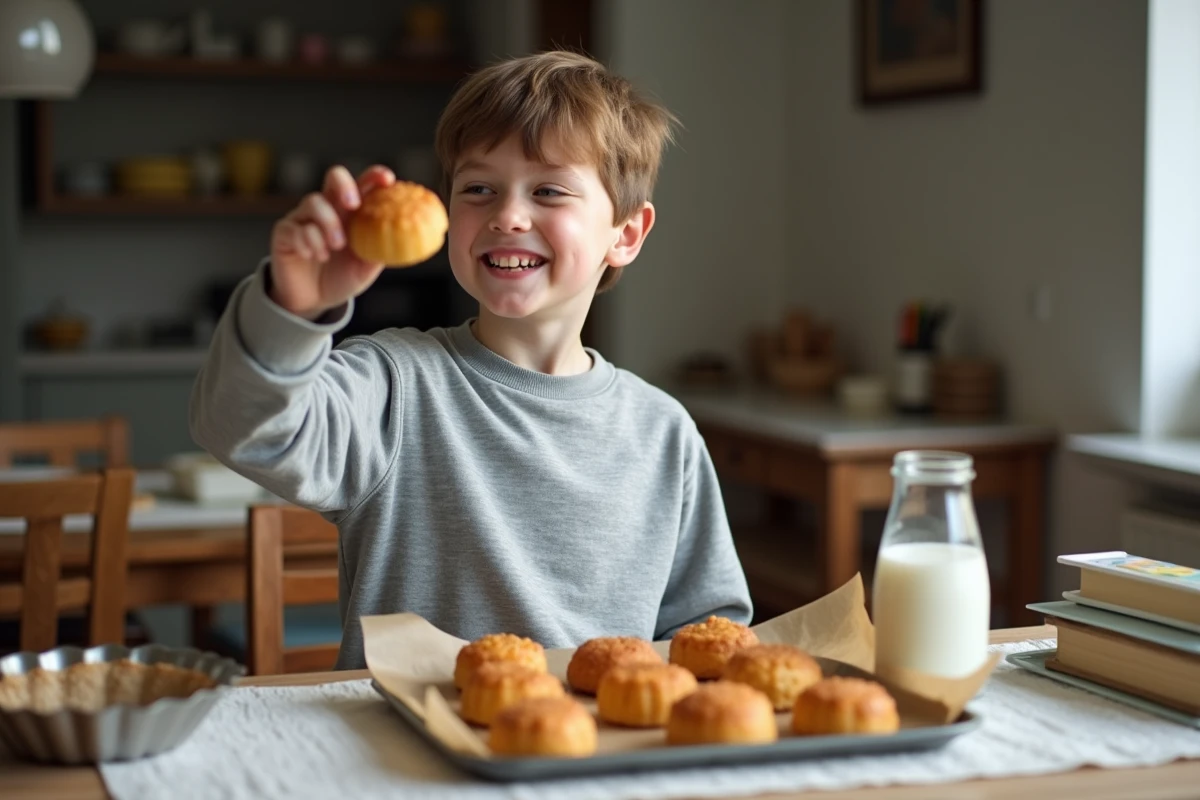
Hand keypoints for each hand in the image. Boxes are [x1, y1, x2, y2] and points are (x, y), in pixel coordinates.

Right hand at [269, 165, 394, 319]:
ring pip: (313, 202)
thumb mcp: (365, 268)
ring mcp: (304, 217)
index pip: (364, 184)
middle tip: (353, 205)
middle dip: (345, 185)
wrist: (313, 301)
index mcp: (351, 213)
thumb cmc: (341, 278)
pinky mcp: (285, 232)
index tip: (387, 179)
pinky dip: (308, 241)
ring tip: (334, 247)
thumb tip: (402, 241)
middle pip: (334, 176)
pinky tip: (314, 255)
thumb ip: (380, 251)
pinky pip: (295, 227)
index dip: (374, 176)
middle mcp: (328, 208)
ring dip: (327, 222)